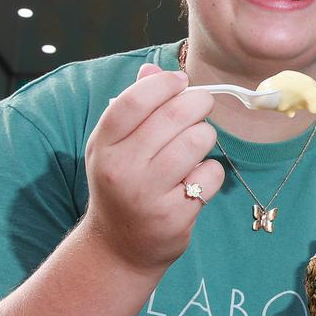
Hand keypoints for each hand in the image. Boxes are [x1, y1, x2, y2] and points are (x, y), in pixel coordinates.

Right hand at [82, 63, 222, 273]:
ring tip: (196, 146)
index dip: (164, 84)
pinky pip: (210, 175)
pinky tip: (196, 181)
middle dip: (198, 104)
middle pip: (174, 116)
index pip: (135, 101)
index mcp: (104, 145)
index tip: (182, 81)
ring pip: (197, 142)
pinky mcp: (174, 215)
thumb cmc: (123, 184)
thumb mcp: (115, 146)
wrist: (119, 246)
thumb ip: (134, 107)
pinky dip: (211, 172)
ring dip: (206, 137)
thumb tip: (153, 69)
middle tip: (202, 106)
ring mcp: (147, 194)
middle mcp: (122, 169)